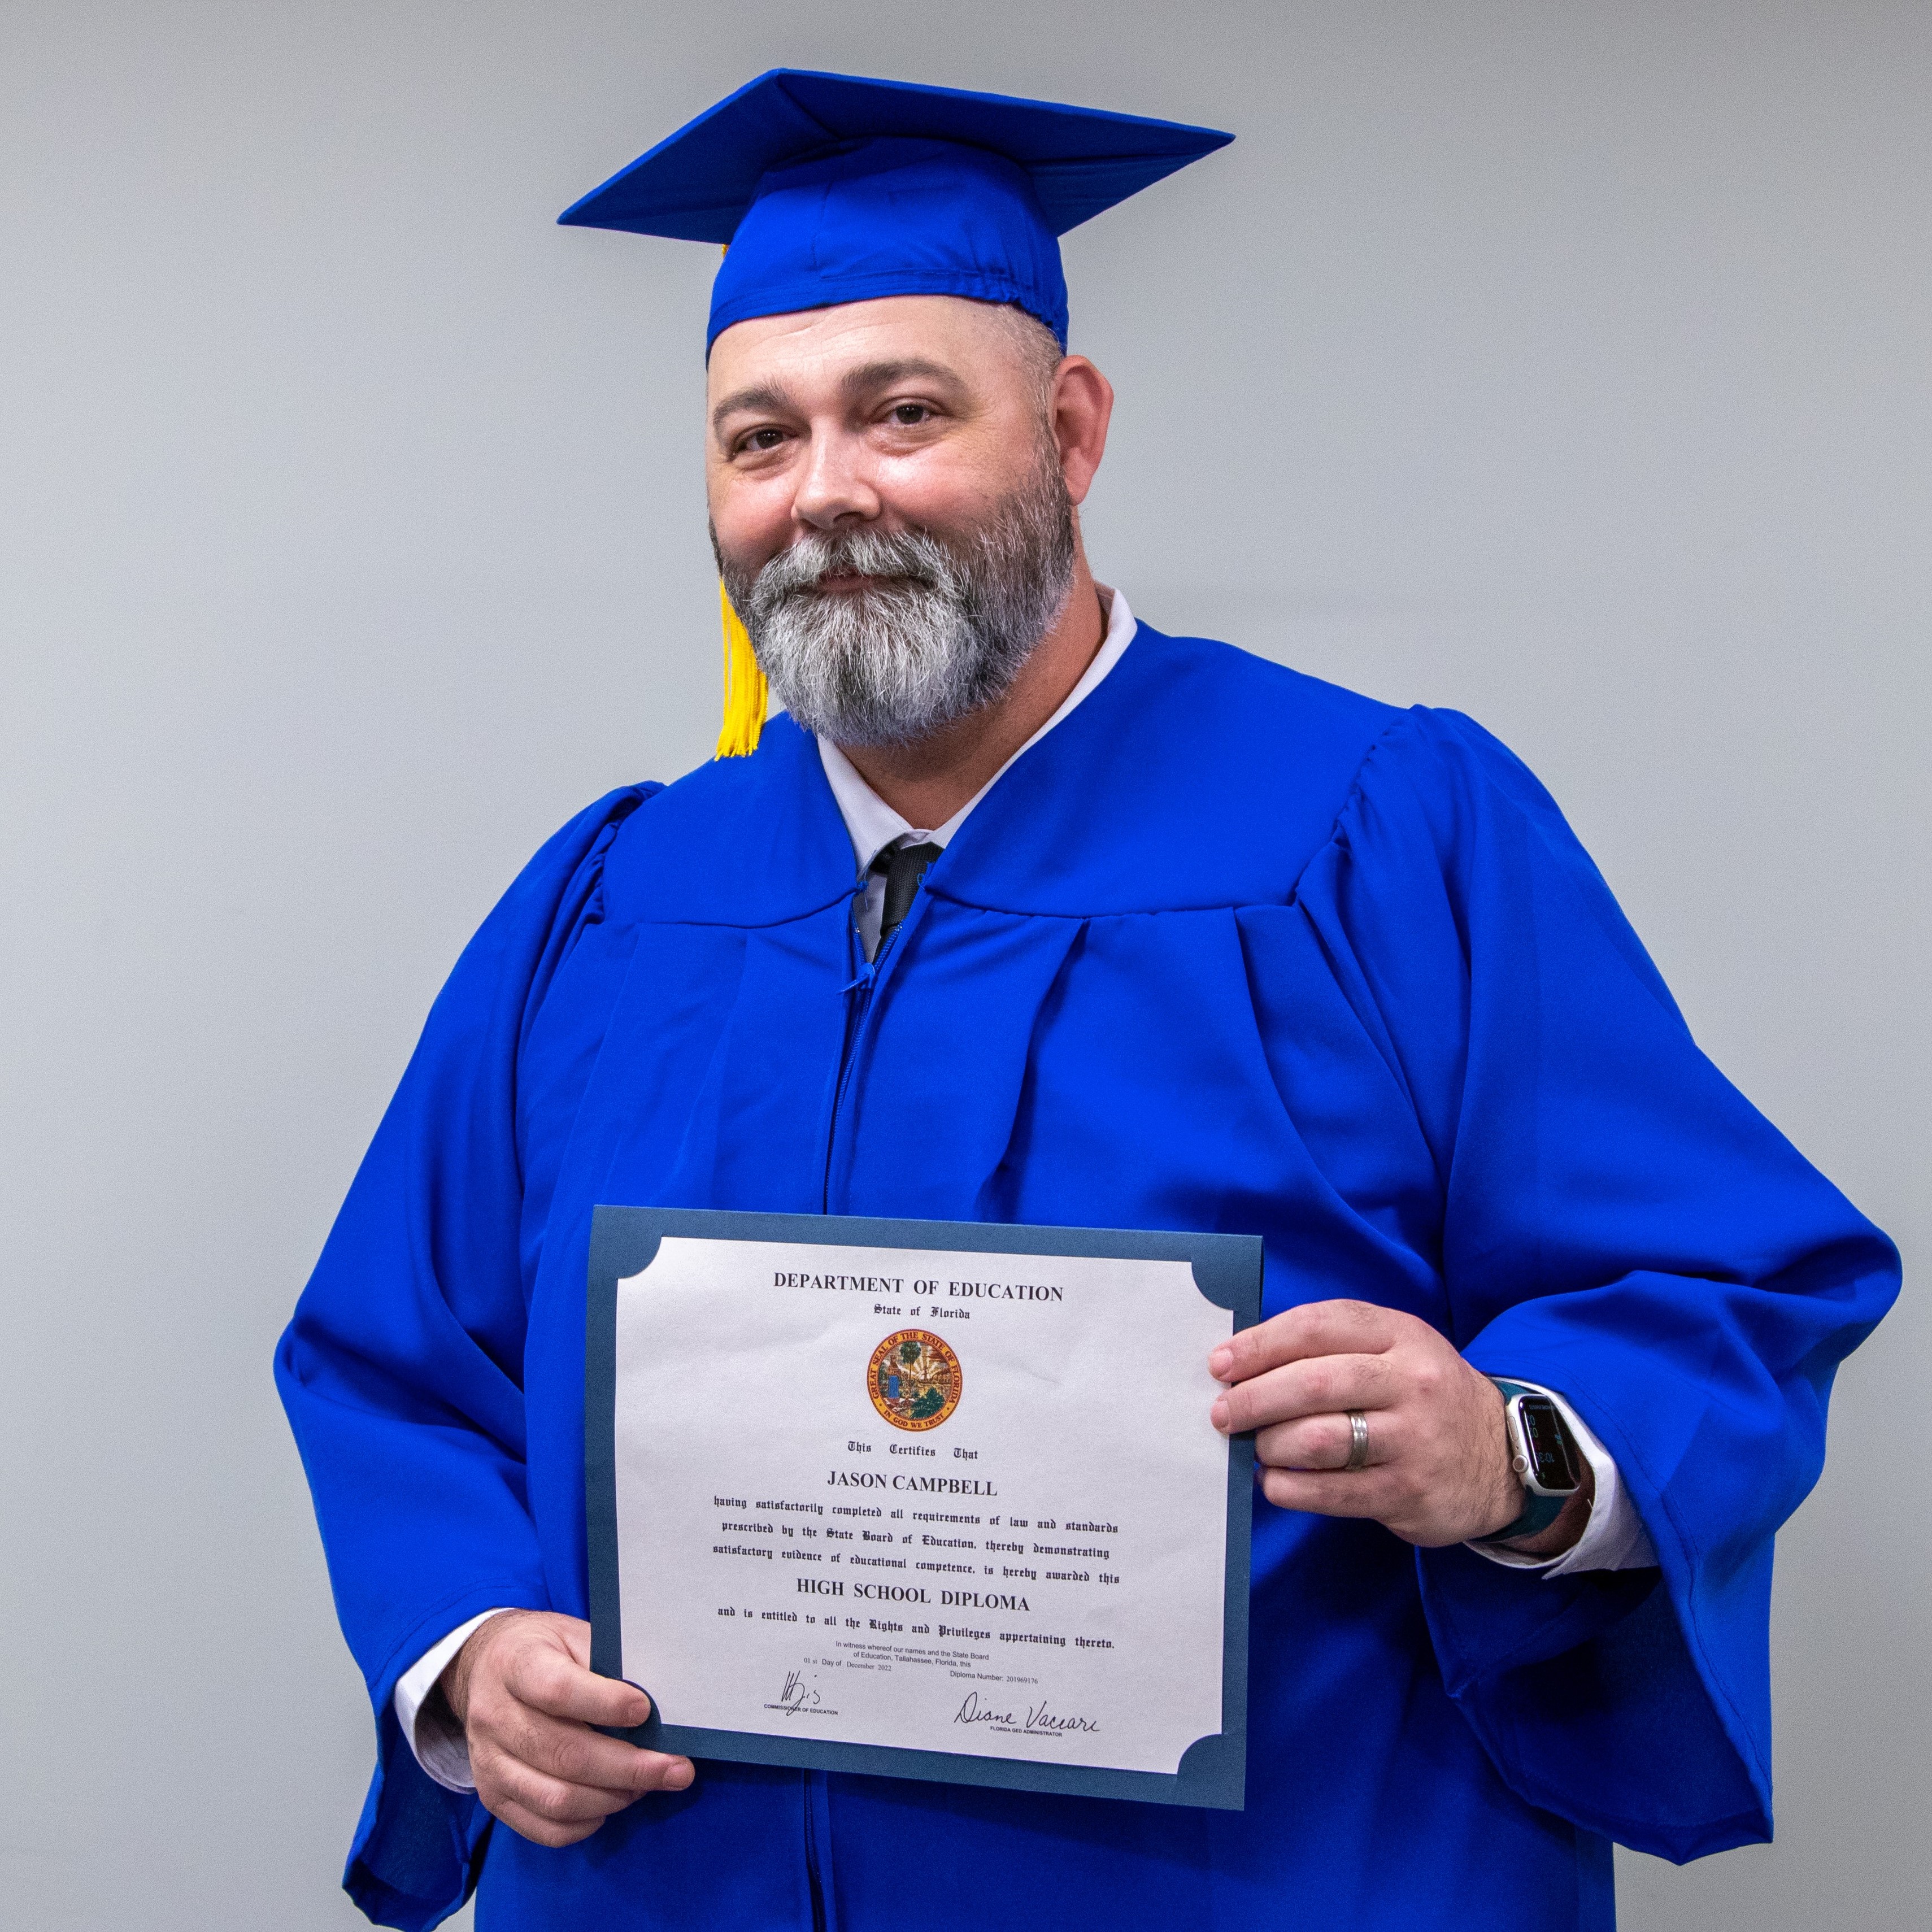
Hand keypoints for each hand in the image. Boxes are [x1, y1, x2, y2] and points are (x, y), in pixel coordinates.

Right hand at [437, 1610, 693, 1845]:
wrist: (486, 1669)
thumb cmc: (545, 1650)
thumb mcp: (573, 1635)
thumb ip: (609, 1663)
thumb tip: (659, 1701)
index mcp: (516, 1663)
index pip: (558, 1690)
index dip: (605, 1704)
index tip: (645, 1711)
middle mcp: (494, 1716)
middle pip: (564, 1753)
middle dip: (629, 1767)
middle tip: (675, 1770)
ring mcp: (489, 1763)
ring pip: (556, 1798)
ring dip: (612, 1798)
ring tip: (647, 1786)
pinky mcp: (493, 1796)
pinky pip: (543, 1828)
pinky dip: (585, 1824)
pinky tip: (612, 1802)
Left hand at [1208, 1300, 1591, 1551]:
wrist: (1501, 1455)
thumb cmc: (1421, 1394)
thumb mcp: (1394, 1348)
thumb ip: (1331, 1346)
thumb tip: (1244, 1363)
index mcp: (1400, 1335)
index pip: (1319, 1327)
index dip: (1261, 1344)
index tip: (1221, 1363)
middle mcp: (1411, 1382)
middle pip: (1314, 1383)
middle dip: (1255, 1398)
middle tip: (1223, 1412)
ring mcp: (1413, 1440)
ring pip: (1320, 1439)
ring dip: (1271, 1444)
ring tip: (1257, 1447)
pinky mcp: (1409, 1492)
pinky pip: (1332, 1493)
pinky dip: (1290, 1488)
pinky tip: (1274, 1481)